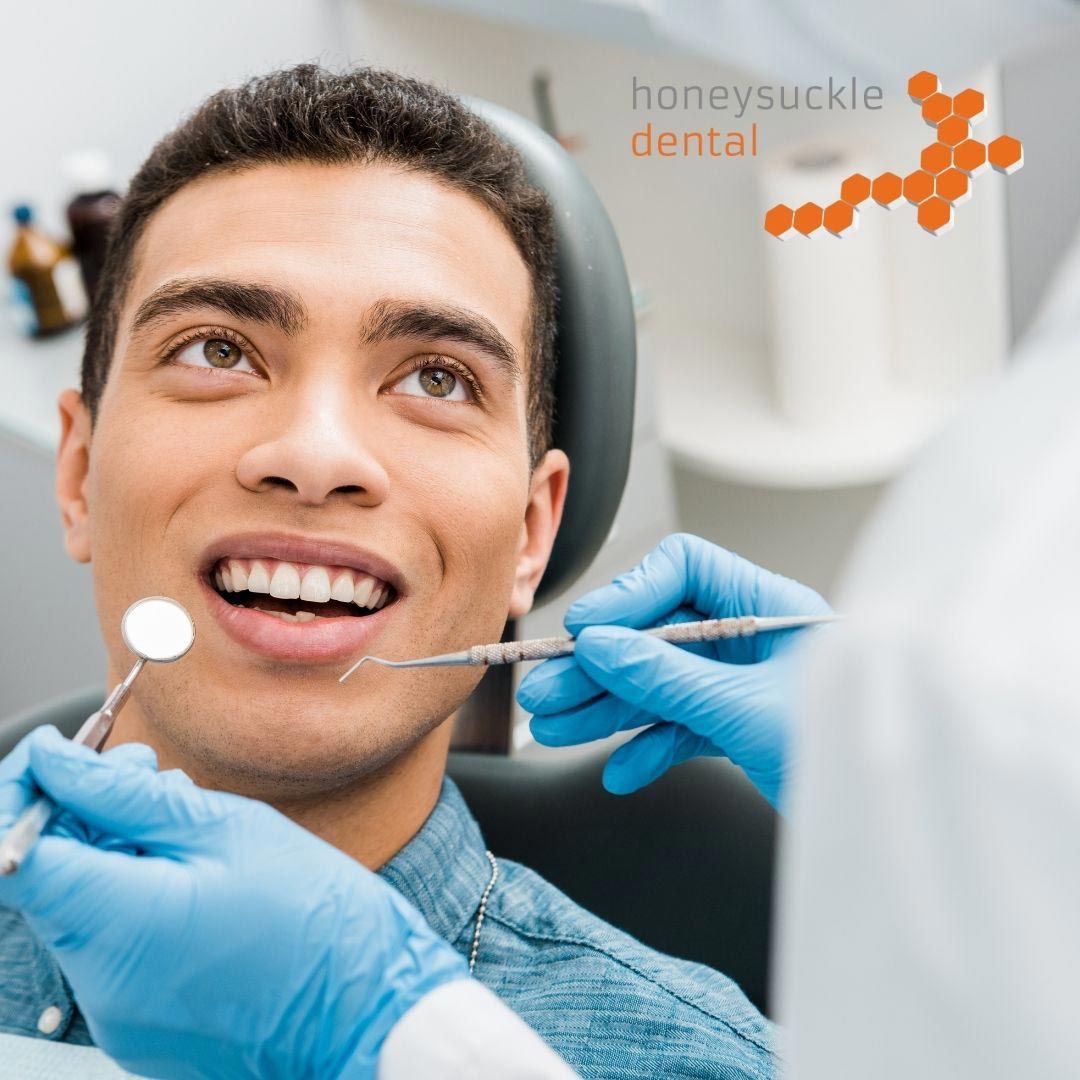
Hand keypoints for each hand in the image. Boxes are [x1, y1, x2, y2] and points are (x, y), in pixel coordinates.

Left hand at [0, 726, 467, 1079]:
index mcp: (122, 927)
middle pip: (49, 878)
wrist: (368, 1011)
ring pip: (82, 906)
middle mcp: (101, 983)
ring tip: (181, 815)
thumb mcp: (227, 829)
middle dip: (80, 811)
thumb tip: (54, 762)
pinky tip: (190, 867)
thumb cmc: (317, 919)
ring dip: (112, 850)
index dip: (19, 793)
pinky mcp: (140, 1023)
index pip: (12, 856)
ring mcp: (117, 1012)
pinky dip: (133, 894)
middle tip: (140, 770)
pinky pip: (112, 943)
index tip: (55, 757)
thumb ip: (125, 796)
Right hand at [517, 533, 830, 810]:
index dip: (629, 595)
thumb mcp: (745, 708)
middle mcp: (753, 640)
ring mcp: (743, 685)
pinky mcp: (739, 729)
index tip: (585, 631)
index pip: (684, 571)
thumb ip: (668, 677)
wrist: (890, 824)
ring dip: (608, 708)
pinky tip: (621, 771)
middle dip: (601, 666)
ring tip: (557, 727)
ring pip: (660, 684)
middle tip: (549, 690)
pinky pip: (680, 728)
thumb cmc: (848, 752)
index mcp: (770, 607)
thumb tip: (601, 647)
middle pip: (658, 634)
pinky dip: (648, 748)